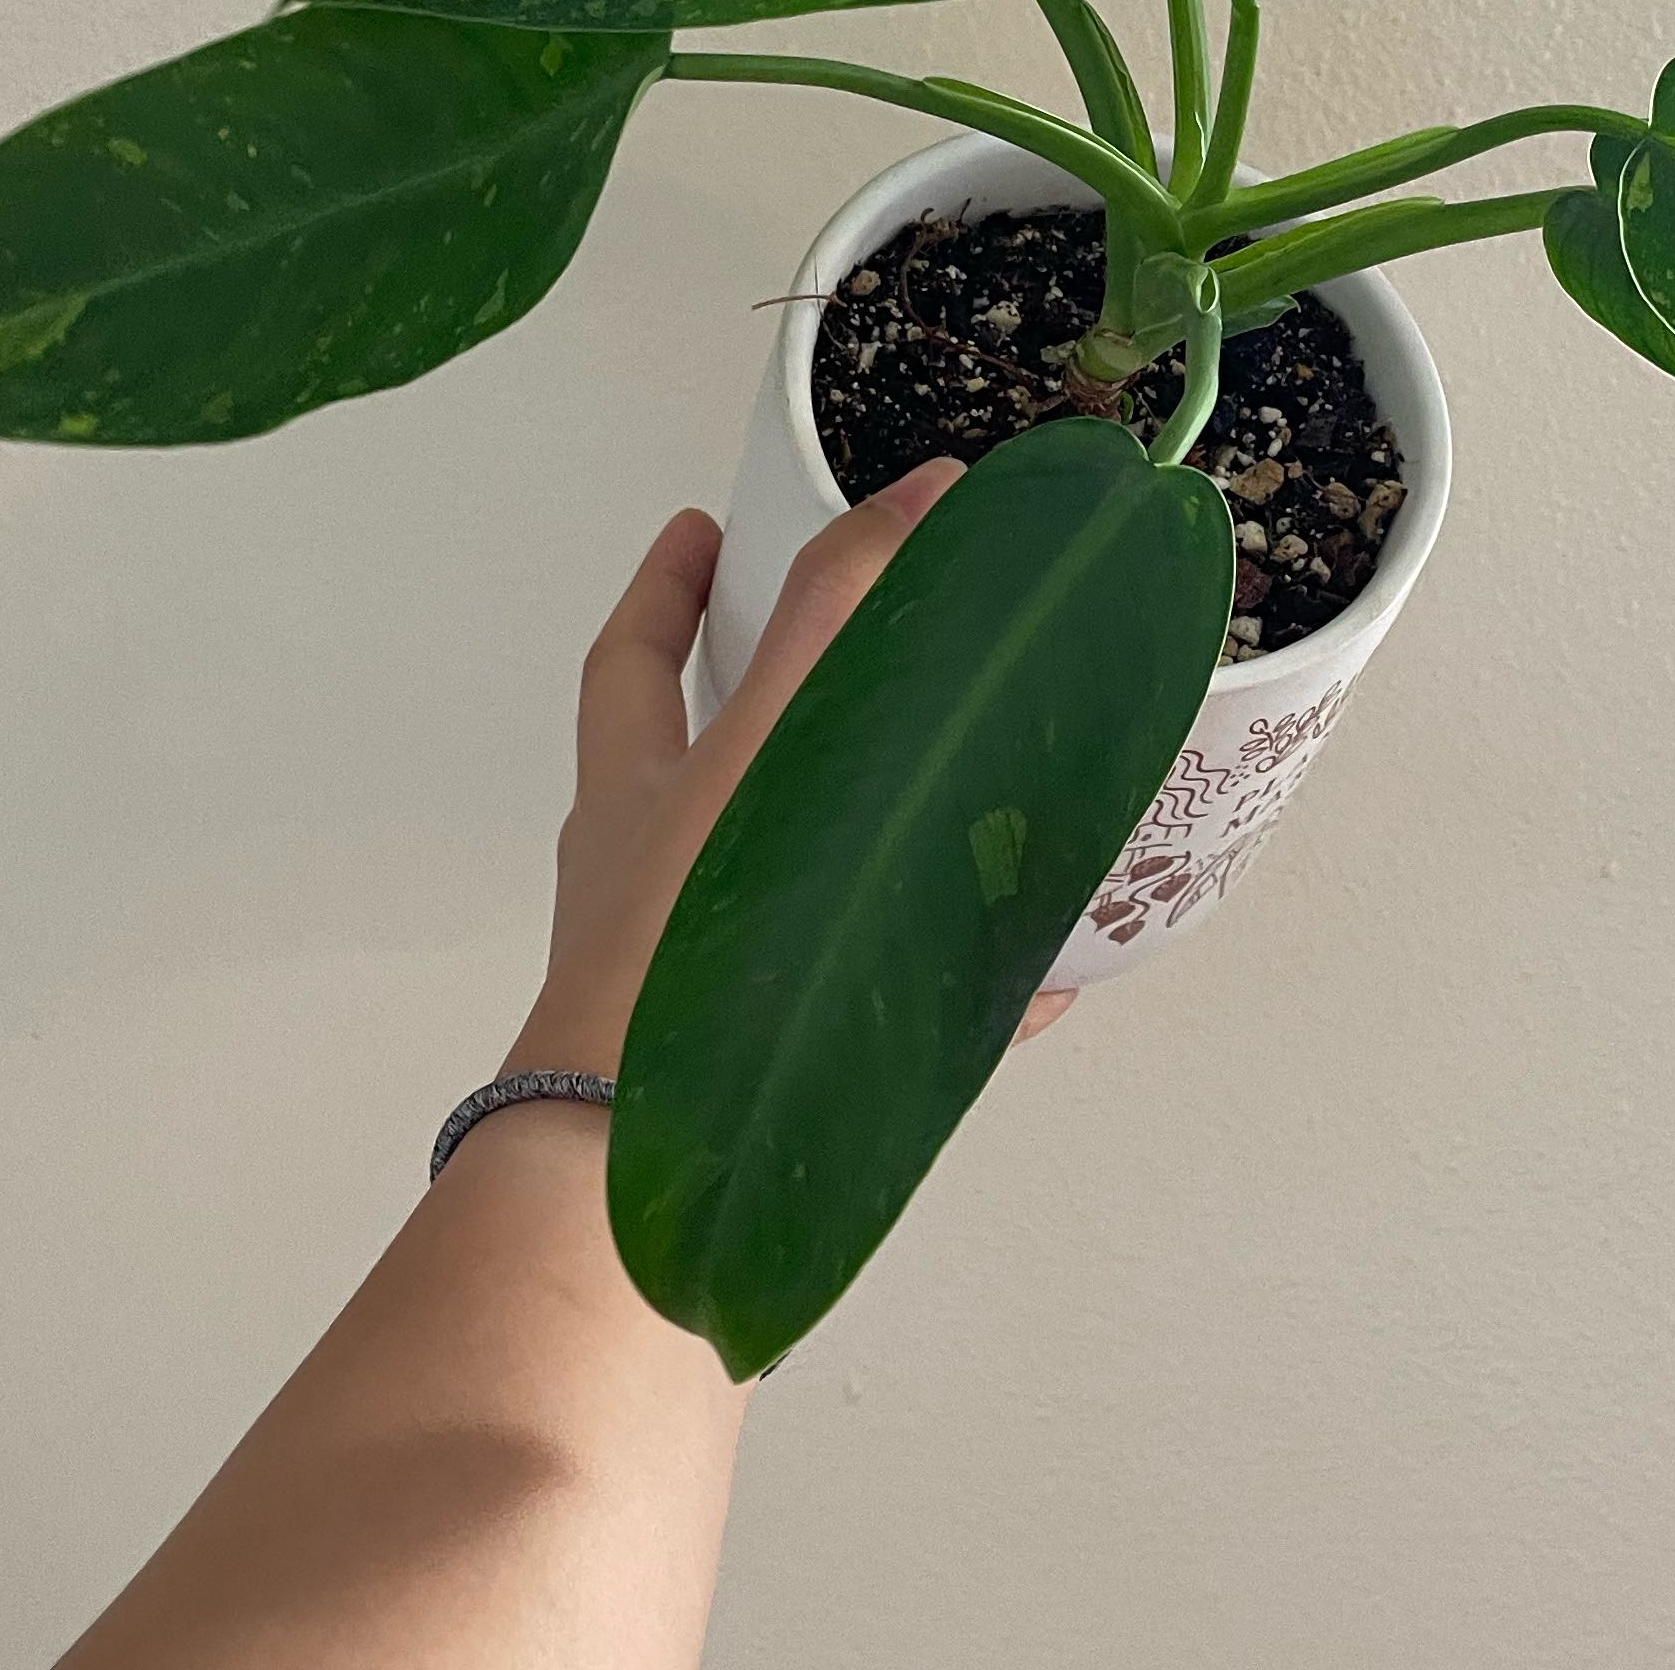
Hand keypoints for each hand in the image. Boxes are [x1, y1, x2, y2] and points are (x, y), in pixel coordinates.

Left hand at [505, 458, 1074, 1077]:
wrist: (646, 1185)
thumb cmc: (681, 955)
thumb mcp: (765, 742)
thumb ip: (837, 613)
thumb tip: (917, 489)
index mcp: (634, 801)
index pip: (634, 660)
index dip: (667, 588)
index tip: (698, 530)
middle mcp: (658, 887)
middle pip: (701, 769)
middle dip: (773, 709)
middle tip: (856, 653)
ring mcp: (711, 979)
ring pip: (798, 880)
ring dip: (880, 839)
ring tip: (981, 799)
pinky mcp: (774, 1063)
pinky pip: (881, 1004)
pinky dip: (957, 987)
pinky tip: (1040, 986)